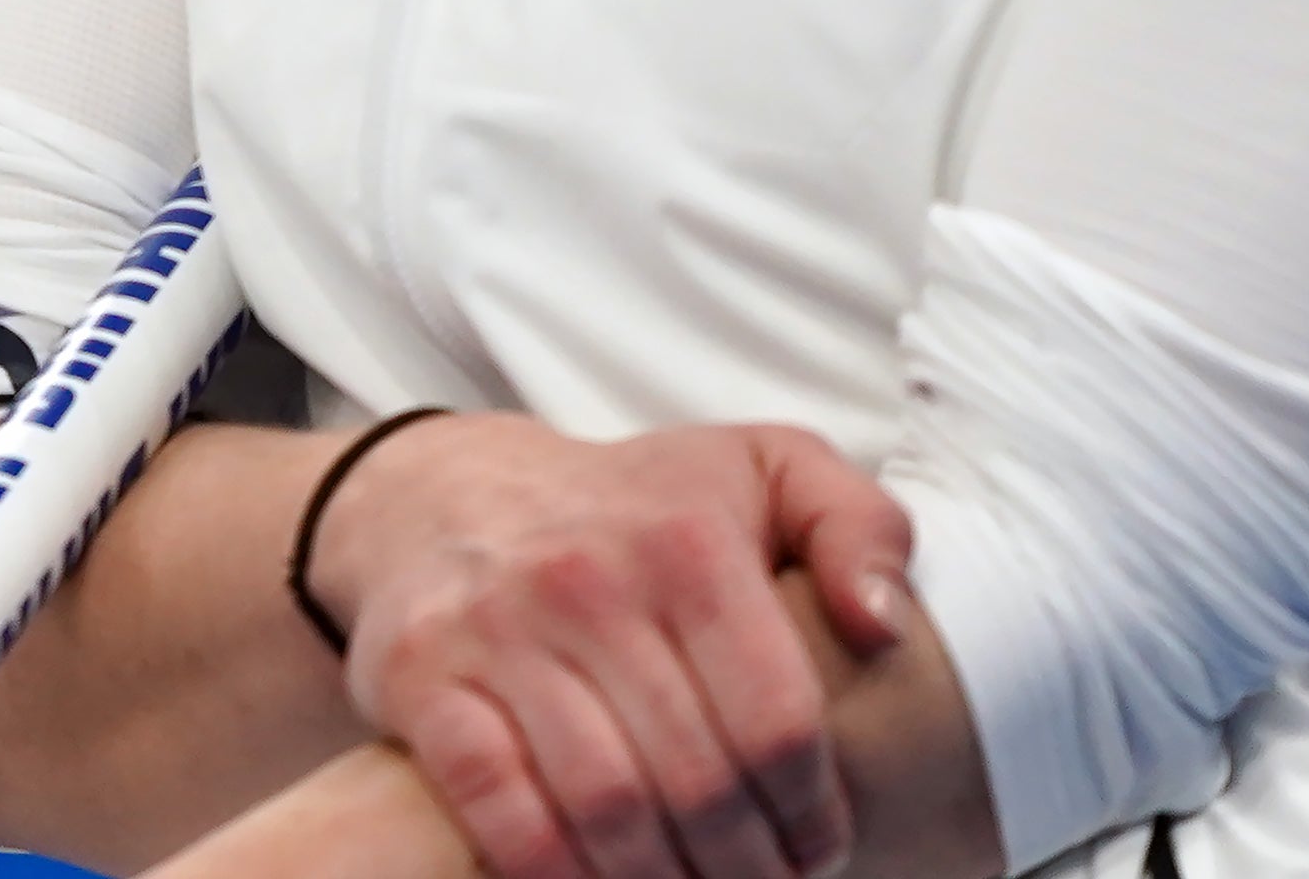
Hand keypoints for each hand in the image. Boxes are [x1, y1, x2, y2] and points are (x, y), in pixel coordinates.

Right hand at [306, 414, 913, 878]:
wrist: (445, 490)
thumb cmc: (630, 506)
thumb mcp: (763, 470)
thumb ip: (860, 525)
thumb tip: (886, 629)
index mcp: (686, 540)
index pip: (778, 723)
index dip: (813, 814)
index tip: (819, 850)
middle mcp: (588, 579)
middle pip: (698, 784)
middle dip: (745, 868)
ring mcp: (496, 629)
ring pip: (606, 809)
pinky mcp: (422, 675)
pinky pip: (500, 809)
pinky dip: (555, 872)